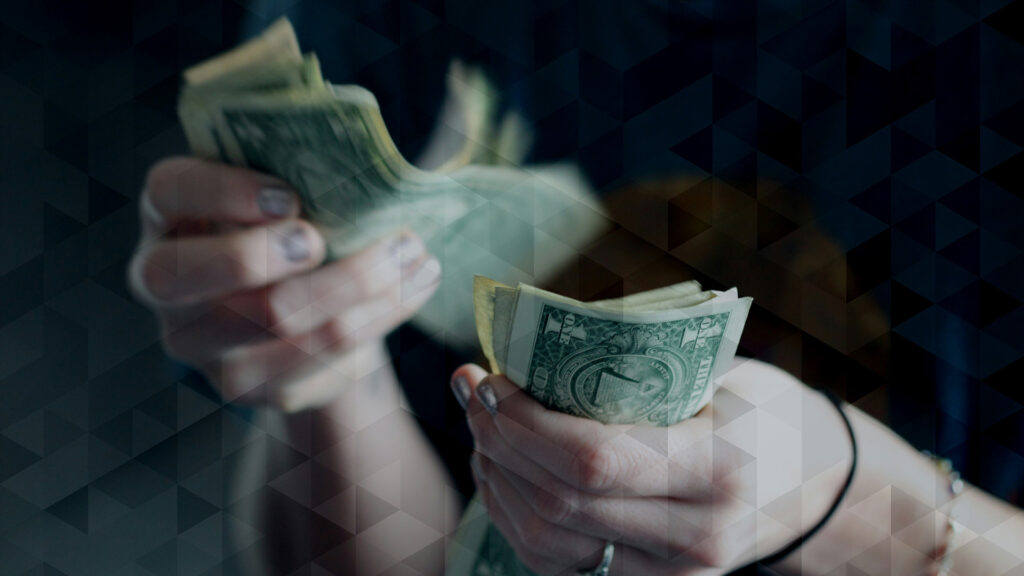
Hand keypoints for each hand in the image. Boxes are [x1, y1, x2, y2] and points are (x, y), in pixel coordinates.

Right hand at [129, 157, 441, 410]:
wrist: (291, 301)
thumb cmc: (284, 224)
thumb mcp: (276, 189)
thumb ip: (296, 170)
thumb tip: (362, 160)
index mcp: (167, 216)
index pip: (169, 191)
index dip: (223, 192)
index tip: (290, 197)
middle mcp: (164, 286)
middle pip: (204, 277)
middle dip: (267, 251)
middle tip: (345, 240)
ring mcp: (201, 347)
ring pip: (279, 323)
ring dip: (361, 285)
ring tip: (414, 253)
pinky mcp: (250, 386)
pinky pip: (319, 360)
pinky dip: (379, 317)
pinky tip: (414, 285)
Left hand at [450, 360, 852, 574]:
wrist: (810, 484)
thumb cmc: (761, 411)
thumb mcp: (720, 375)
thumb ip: (637, 371)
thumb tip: (531, 350)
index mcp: (719, 470)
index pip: (594, 460)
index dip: (524, 422)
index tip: (491, 378)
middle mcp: (694, 538)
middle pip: (559, 503)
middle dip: (497, 441)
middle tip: (471, 390)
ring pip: (545, 542)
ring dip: (496, 478)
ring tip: (480, 425)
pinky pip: (554, 562)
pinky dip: (514, 513)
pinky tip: (500, 469)